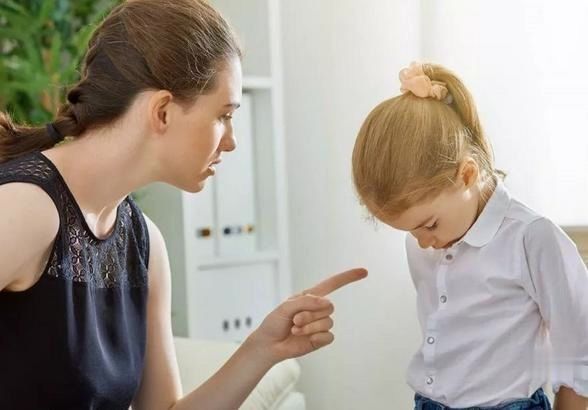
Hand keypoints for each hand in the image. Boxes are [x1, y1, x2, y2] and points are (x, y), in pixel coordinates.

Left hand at [247, 268, 367, 364]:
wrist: (269, 345)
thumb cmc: (274, 322)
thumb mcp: (286, 307)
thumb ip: (306, 302)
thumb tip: (327, 303)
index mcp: (310, 296)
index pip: (332, 284)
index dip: (348, 277)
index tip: (364, 271)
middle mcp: (317, 309)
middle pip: (329, 306)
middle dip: (310, 314)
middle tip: (295, 320)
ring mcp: (320, 324)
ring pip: (328, 322)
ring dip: (310, 327)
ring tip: (295, 329)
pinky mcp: (320, 339)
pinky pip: (329, 336)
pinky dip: (317, 337)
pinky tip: (306, 339)